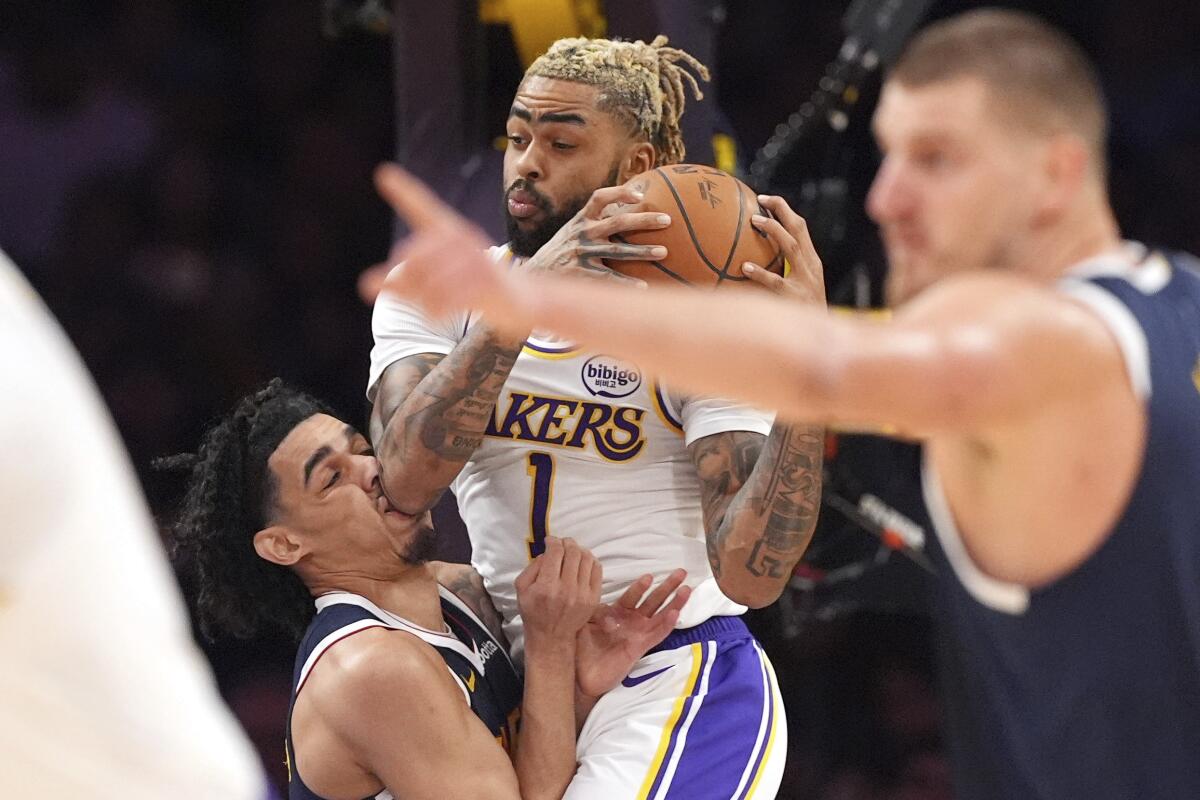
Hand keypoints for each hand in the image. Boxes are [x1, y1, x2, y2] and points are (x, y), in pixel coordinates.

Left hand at [371, 163, 514, 319]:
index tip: (384, 173)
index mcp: (452, 232)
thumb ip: (403, 282)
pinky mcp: (487, 285)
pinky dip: (434, 312)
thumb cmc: (475, 287)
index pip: (423, 208)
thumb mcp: (438, 282)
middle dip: (405, 278)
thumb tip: (364, 284)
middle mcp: (463, 240)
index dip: (404, 192)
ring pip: (427, 281)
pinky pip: (445, 300)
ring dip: (423, 300)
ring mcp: (476, 261)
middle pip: (412, 255)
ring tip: (434, 308)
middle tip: (416, 295)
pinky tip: (438, 315)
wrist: (525, 299)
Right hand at [516, 537, 601, 647]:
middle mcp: (566, 589)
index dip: (553, 541)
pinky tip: (583, 562)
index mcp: (546, 586)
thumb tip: (547, 553)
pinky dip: (590, 560)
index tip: (550, 541)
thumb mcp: (522, 589)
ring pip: (587, 558)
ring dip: (579, 550)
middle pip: (573, 552)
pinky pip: (597, 569)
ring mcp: (583, 593)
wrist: (552, 636)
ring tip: (573, 552)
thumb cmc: (534, 612)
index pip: (555, 552)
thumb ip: (532, 567)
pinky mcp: (594, 598)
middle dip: (566, 542)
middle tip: (562, 544)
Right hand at [519, 179, 671, 284]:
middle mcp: (582, 233)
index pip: (600, 197)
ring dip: (642, 251)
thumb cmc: (562, 250)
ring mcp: (582, 253)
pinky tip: (643, 287)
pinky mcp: (581, 274)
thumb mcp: (572, 230)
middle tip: (667, 220)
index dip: (620, 193)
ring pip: (618, 250)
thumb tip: (625, 207)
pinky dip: (626, 283)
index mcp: (581, 219)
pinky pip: (608, 278)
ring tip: (664, 252)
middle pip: (618, 222)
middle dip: (644, 220)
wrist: (535, 276)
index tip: (641, 195)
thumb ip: (593, 220)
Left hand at [575, 569, 691, 698]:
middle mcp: (632, 622)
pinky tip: (675, 614)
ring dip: (674, 603)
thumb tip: (600, 597)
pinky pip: (656, 635)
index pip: (632, 596)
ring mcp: (638, 635)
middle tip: (681, 572)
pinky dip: (666, 624)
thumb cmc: (580, 648)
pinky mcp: (640, 648)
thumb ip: (593, 608)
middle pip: (653, 601)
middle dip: (667, 587)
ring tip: (687, 589)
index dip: (640, 586)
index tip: (649, 575)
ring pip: (660, 616)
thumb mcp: (584, 621)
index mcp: (618, 613)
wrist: (580, 676)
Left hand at [743, 195, 826, 306]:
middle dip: (782, 210)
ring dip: (773, 230)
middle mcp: (811, 266)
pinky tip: (745, 266)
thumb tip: (753, 254)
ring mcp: (805, 280)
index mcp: (811, 261)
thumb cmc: (802, 312)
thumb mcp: (799, 286)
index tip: (765, 198)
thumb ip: (784, 270)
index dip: (784, 210)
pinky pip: (775, 282)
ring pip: (791, 247)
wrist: (819, 336)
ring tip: (754, 221)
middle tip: (759, 200)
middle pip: (798, 229)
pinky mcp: (795, 297)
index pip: (800, 228)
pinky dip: (760, 272)